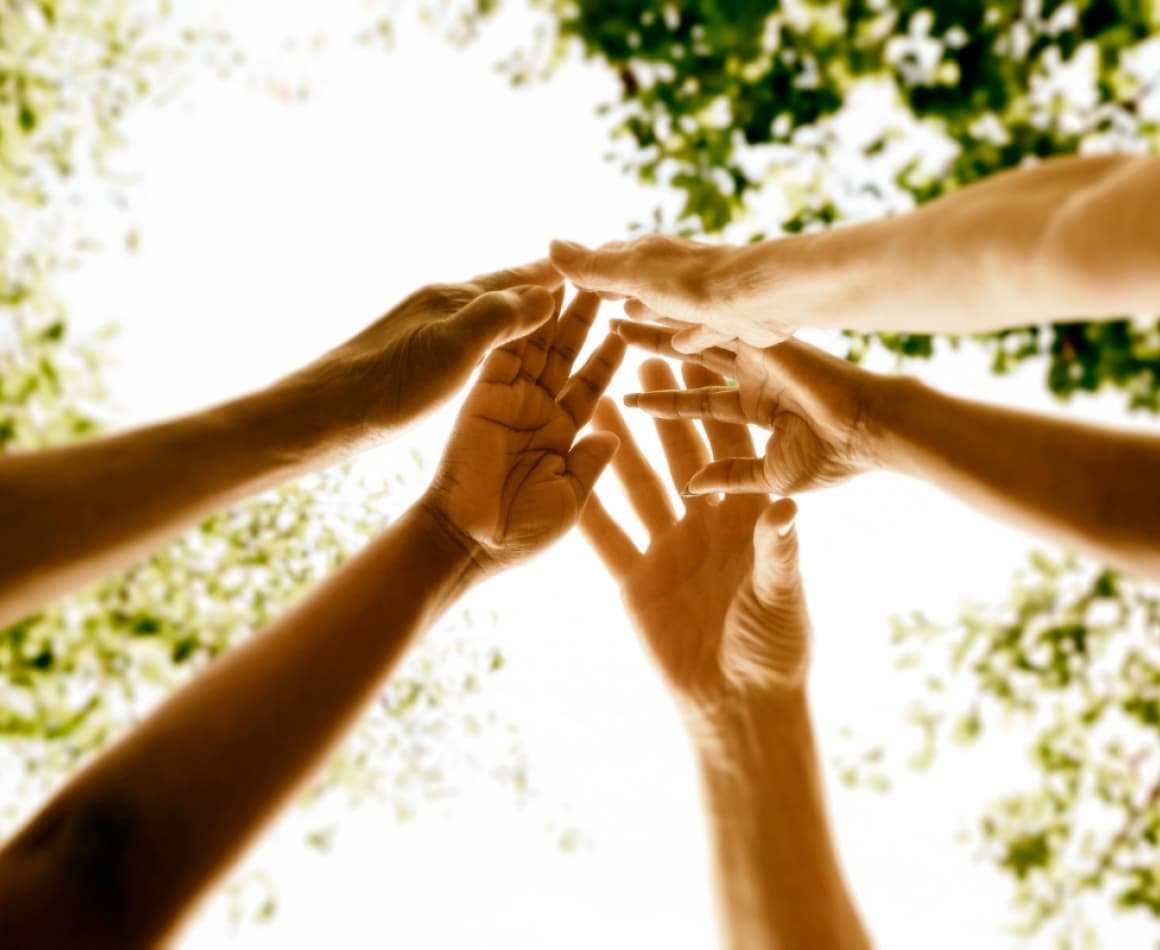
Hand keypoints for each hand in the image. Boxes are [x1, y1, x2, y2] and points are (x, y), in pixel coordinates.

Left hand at [290, 260, 563, 437]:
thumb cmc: (388, 386)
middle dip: (539, 285)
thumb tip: (547, 292)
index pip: (517, 278)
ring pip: (485, 312)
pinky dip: (495, 335)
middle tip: (577, 278)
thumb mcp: (451, 348)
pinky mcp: (413, 357)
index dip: (553, 274)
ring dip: (518, 309)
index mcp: (453, 299)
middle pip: (502, 289)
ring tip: (546, 308)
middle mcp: (440, 306)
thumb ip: (500, 317)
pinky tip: (490, 347)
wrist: (323, 414)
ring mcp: (425, 329)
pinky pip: (470, 337)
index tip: (587, 263)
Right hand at [422, 292, 624, 574]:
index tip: (630, 325)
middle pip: (565, 353)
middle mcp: (536, 409)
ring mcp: (509, 398)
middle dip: (585, 318)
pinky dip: (520, 322)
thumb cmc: (520, 532)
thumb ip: (590, 464)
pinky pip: (506, 351)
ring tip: (577, 275)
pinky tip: (538, 294)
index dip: (609, 356)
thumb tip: (613, 436)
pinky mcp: (484, 393)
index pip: (590, 385)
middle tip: (605, 281)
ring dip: (555, 311)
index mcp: (560, 434)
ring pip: (537, 344)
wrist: (469, 541)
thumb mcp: (570, 497)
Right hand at [549, 235, 794, 351]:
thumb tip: (550, 245)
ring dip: (644, 311)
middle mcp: (673, 271)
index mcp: (648, 255)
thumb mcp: (633, 275)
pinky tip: (680, 346)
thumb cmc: (693, 283)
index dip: (587, 268)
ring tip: (622, 320)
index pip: (609, 258)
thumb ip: (594, 267)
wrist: (761, 296)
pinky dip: (683, 335)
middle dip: (613, 287)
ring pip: (663, 304)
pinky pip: (697, 328)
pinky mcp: (724, 320)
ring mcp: (700, 296)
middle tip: (592, 298)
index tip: (564, 277)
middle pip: (636, 279)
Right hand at [580, 359, 808, 720]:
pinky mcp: (635, 578)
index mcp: (747, 517)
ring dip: (618, 445)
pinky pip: (606, 536)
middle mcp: (706, 523)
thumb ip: (778, 553)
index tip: (698, 362)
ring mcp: (668, 548)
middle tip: (641, 359)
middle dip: (662, 408)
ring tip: (595, 400)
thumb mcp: (780, 597)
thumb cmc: (775, 649)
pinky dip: (586, 506)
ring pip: (638, 485)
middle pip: (680, 454)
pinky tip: (563, 472)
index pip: (730, 449)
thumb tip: (789, 508)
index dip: (714, 406)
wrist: (737, 704)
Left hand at [615, 322, 883, 494]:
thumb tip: (691, 487)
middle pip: (689, 356)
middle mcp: (755, 374)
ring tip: (620, 312)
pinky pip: (712, 322)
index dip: (664, 402)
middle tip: (615, 332)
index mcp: (759, 406)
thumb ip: (731, 477)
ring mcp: (757, 353)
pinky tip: (650, 303)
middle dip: (652, 346)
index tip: (629, 399)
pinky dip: (681, 314)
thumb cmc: (832, 460)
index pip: (698, 401)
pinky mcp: (760, 337)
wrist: (867, 432)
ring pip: (696, 333)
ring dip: (658, 324)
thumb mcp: (769, 475)